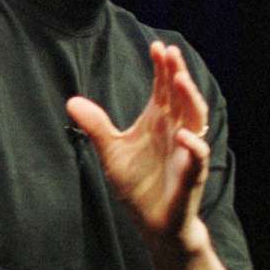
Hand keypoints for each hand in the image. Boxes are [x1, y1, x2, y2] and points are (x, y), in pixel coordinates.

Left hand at [66, 40, 210, 251]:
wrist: (153, 222)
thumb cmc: (138, 185)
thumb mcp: (111, 152)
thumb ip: (96, 126)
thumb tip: (71, 100)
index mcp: (159, 121)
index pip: (164, 88)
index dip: (162, 68)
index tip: (156, 46)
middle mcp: (177, 130)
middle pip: (182, 96)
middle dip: (177, 73)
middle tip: (170, 51)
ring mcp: (186, 152)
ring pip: (196, 120)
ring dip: (190, 99)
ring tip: (179, 79)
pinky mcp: (191, 176)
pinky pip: (197, 158)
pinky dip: (192, 147)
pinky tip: (182, 136)